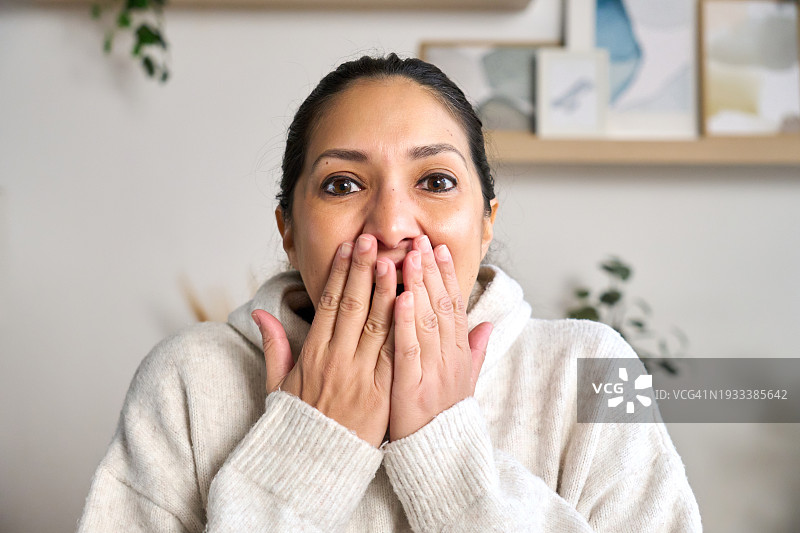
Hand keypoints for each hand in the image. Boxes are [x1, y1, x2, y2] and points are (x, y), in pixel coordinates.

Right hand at [251, 234, 395, 446]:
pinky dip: (403, 327)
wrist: (315, 467)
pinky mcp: (382, 394)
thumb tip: (259, 313)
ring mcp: (360, 377)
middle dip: (364, 269)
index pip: (328, 304)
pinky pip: (395, 354)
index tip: (348, 248)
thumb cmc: (298, 425)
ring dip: (387, 289)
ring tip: (396, 259)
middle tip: (374, 239)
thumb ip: (274, 347)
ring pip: (376, 324)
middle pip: (352, 306)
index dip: (339, 273)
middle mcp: (336, 361)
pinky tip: (412, 303)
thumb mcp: (277, 386)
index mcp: (312, 356)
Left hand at [389, 235, 492, 441]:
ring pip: (427, 321)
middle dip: (431, 271)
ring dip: (418, 286)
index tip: (438, 249)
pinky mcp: (412, 388)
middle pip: (442, 306)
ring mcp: (432, 372)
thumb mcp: (466, 382)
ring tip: (409, 256)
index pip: (454, 306)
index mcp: (459, 355)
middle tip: (421, 240)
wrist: (440, 459)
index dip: (446, 276)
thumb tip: (487, 325)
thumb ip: (475, 351)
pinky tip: (400, 298)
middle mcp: (449, 359)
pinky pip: (409, 350)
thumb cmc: (446, 418)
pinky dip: (406, 323)